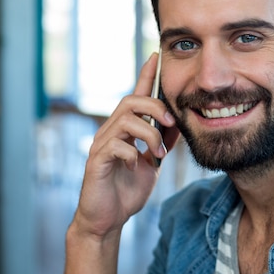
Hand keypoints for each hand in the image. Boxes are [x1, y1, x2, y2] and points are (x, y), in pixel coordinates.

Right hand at [71, 52, 178, 238]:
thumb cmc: (127, 189)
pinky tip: (137, 166)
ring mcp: (102, 144)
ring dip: (150, 136)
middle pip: (132, 100)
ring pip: (127, 120)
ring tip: (159, 155)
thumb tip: (178, 123)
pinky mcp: (96, 161)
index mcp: (126, 129)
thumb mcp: (153, 163)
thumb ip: (162, 142)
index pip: (136, 95)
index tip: (155, 54)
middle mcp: (111, 130)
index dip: (145, 75)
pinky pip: (116, 146)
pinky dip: (133, 154)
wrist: (107, 219)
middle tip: (171, 125)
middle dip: (156, 107)